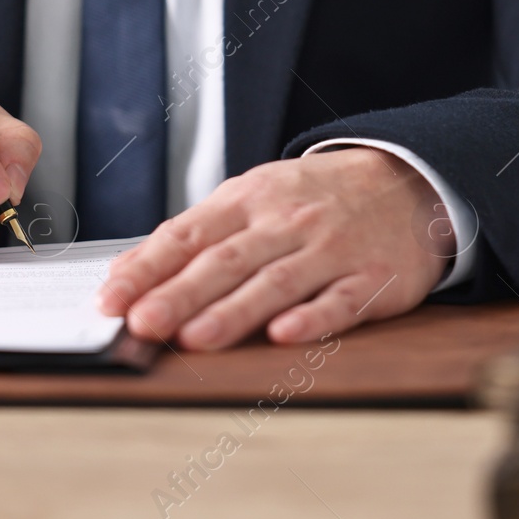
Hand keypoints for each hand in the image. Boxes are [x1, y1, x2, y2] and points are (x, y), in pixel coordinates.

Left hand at [96, 148, 453, 349]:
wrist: (406, 181)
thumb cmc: (315, 198)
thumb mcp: (252, 198)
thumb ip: (193, 235)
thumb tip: (127, 272)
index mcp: (249, 200)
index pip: (188, 234)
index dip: (148, 268)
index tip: (112, 299)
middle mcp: (287, 222)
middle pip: (227, 260)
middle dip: (181, 293)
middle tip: (143, 323)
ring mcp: (331, 250)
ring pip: (276, 282)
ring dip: (234, 311)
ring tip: (195, 338)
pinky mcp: (372, 278)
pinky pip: (340, 301)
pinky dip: (312, 318)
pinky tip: (284, 335)